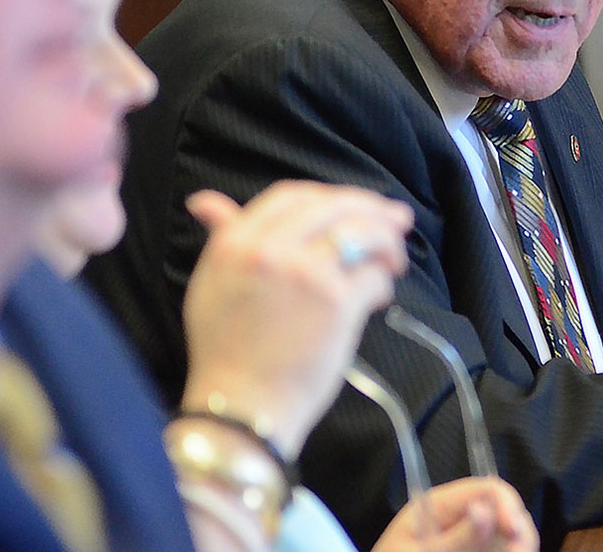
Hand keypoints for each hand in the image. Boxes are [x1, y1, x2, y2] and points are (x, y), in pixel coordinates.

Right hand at [179, 180, 411, 457]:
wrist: (240, 408)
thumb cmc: (225, 352)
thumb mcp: (211, 284)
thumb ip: (220, 237)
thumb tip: (206, 201)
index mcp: (236, 242)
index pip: (292, 194)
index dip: (328, 195)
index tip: (350, 206)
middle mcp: (271, 249)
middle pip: (335, 206)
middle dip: (372, 209)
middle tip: (396, 220)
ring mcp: (307, 273)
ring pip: (363, 232)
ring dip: (388, 241)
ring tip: (395, 258)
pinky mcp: (337, 302)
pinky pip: (374, 274)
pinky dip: (383, 283)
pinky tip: (379, 297)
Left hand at [372, 477, 538, 551]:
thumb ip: (456, 538)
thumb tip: (485, 509)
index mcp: (442, 504)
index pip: (487, 488)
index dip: (508, 505)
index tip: (515, 533)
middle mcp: (462, 518)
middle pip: (507, 511)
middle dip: (520, 531)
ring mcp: (471, 539)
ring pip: (512, 536)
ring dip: (520, 546)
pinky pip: (502, 549)